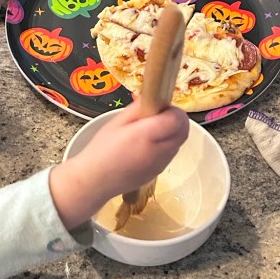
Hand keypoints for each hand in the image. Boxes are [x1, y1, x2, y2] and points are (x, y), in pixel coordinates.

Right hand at [50, 99, 189, 230]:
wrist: (95, 180)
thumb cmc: (101, 149)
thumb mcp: (116, 121)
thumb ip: (138, 108)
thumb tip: (154, 98)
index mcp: (146, 135)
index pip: (178, 119)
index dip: (173, 109)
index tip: (160, 107)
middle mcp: (158, 151)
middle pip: (184, 130)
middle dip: (176, 119)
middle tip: (158, 116)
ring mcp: (161, 164)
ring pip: (179, 141)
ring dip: (172, 132)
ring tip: (150, 131)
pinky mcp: (160, 172)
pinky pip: (171, 153)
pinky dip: (166, 144)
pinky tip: (147, 144)